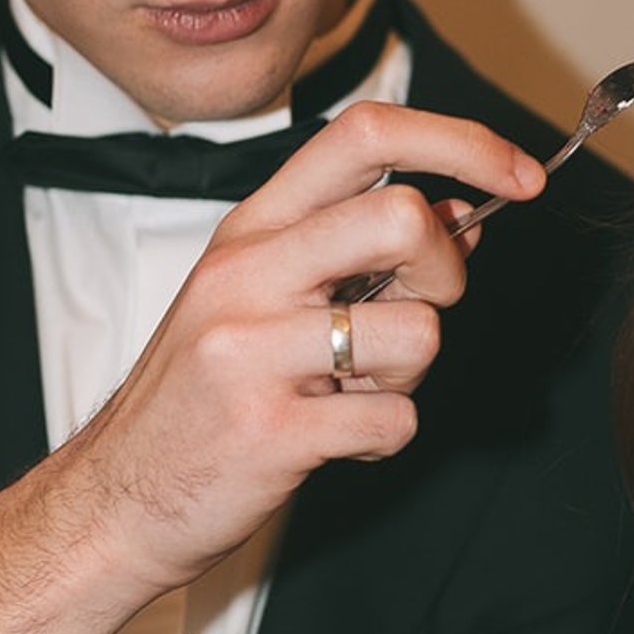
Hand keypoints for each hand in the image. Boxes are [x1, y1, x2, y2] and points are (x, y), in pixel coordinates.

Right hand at [0, 105, 543, 633]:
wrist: (113, 500)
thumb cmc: (195, 397)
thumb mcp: (253, 295)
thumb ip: (344, 248)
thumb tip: (454, 213)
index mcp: (250, 229)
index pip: (365, 134)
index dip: (463, 143)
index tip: (520, 175)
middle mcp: (247, 274)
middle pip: (403, 217)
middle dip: (444, 274)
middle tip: (412, 315)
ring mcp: (253, 350)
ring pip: (416, 331)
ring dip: (412, 373)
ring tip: (356, 390)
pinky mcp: (270, 430)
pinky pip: (394, 419)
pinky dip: (386, 436)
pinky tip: (340, 438)